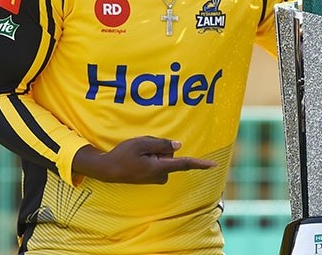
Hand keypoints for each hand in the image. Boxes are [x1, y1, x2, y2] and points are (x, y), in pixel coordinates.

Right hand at [73, 136, 216, 183]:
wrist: (107, 170)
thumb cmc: (123, 155)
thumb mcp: (142, 143)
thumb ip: (161, 144)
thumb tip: (178, 146)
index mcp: (160, 168)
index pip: (184, 164)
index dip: (200, 163)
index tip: (214, 165)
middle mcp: (161, 175)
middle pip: (171, 154)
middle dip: (161, 148)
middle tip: (142, 148)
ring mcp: (156, 178)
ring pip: (164, 157)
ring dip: (154, 152)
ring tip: (138, 154)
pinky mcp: (152, 177)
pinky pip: (157, 162)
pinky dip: (150, 157)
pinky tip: (138, 158)